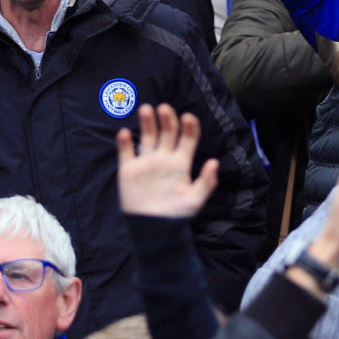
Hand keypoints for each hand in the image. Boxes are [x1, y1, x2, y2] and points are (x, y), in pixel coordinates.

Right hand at [115, 104, 218, 219]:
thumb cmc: (176, 215)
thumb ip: (206, 182)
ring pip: (147, 136)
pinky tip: (125, 134)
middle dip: (168, 119)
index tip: (188, 117)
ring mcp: (146, 162)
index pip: (187, 139)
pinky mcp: (129, 169)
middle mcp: (164, 158)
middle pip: (167, 132)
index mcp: (181, 163)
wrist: (152, 229)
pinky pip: (126, 152)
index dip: (189, 127)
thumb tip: (214, 162)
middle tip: (165, 109)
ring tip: (146, 110)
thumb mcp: (195, 200)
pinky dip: (125, 143)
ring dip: (147, 123)